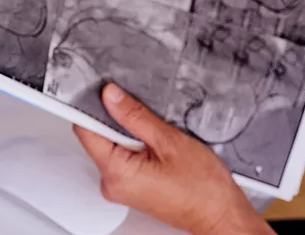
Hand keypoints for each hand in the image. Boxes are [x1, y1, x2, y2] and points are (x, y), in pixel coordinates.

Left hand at [73, 84, 273, 234]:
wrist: (218, 213)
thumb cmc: (201, 186)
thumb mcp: (169, 140)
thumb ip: (135, 116)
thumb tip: (111, 96)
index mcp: (116, 172)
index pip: (86, 130)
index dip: (96, 107)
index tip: (109, 92)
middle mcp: (112, 184)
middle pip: (100, 138)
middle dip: (121, 122)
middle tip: (150, 121)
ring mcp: (121, 188)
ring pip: (115, 147)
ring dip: (134, 135)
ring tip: (161, 140)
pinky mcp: (131, 188)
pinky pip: (126, 159)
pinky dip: (140, 148)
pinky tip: (162, 151)